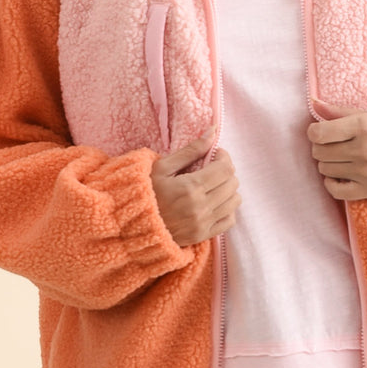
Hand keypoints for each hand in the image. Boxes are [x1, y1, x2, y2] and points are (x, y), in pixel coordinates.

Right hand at [151, 128, 240, 245]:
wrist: (131, 224)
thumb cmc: (145, 192)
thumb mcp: (162, 166)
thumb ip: (191, 149)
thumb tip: (213, 131)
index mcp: (191, 187)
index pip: (225, 168)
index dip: (224, 157)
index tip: (214, 155)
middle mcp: (201, 207)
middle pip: (232, 183)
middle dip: (226, 171)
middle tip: (212, 168)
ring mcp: (203, 223)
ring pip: (235, 201)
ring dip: (228, 189)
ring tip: (213, 185)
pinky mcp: (203, 235)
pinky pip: (229, 220)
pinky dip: (227, 208)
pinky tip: (215, 202)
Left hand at [307, 102, 366, 200]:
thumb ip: (339, 112)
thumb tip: (313, 103)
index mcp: (362, 126)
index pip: (318, 134)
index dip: (314, 132)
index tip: (320, 132)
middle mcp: (363, 149)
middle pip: (319, 152)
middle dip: (321, 147)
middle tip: (332, 145)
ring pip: (325, 170)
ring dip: (328, 164)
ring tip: (341, 158)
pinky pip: (336, 191)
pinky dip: (332, 184)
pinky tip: (338, 176)